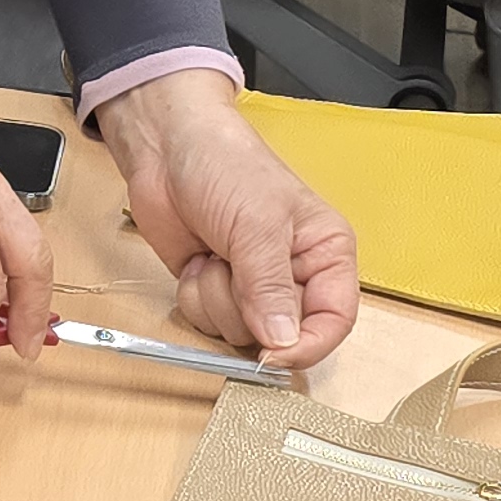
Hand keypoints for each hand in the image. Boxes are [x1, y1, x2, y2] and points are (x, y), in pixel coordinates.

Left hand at [91, 69, 357, 368]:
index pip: (335, 321)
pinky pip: (205, 323)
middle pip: (281, 335)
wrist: (165, 147)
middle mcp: (294, 276)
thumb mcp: (257, 224)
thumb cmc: (226, 165)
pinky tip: (195, 260)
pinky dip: (193, 296)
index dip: (308, 345)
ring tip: (214, 253)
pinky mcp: (213, 289)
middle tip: (232, 264)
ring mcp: (251, 286)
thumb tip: (284, 342)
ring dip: (215, 298)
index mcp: (326, 254)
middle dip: (246, 306)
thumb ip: (271, 286)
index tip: (272, 353)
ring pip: (237, 333)